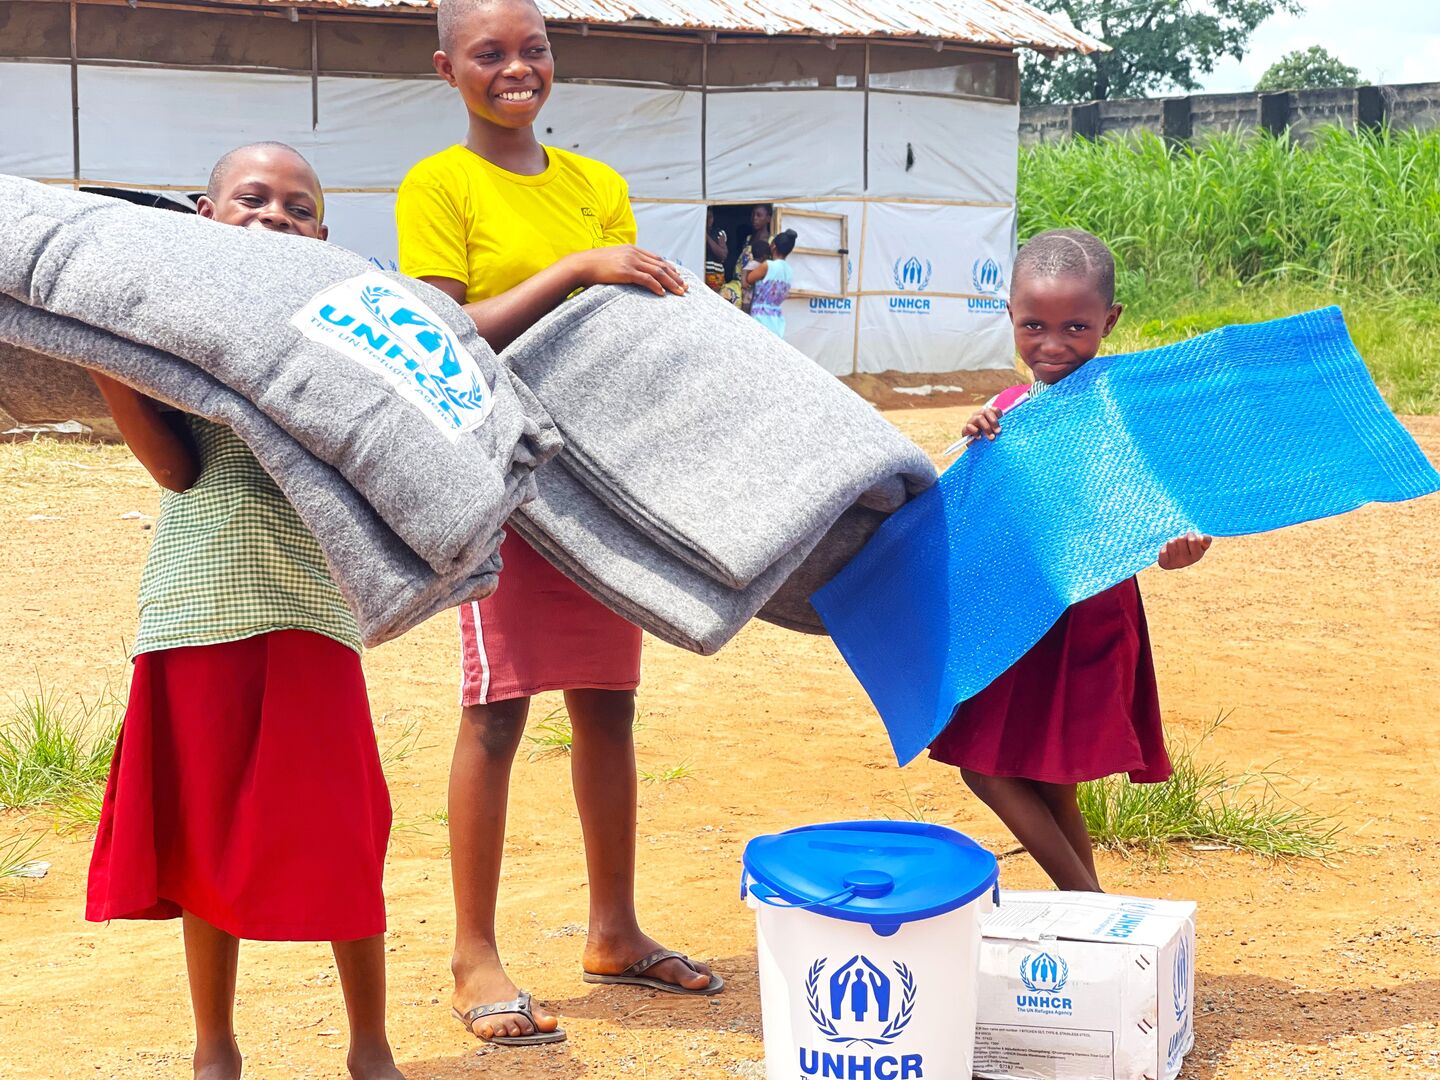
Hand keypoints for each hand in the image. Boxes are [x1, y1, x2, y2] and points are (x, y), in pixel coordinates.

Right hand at [565, 246, 686, 296]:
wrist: (581, 265)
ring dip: (671, 283)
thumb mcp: (613, 260)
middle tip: (685, 287)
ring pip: (658, 271)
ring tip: (680, 292)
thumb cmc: (594, 266)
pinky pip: (646, 279)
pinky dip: (656, 286)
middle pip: (661, 264)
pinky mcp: (625, 271)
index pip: (656, 258)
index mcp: (632, 249)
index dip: (670, 267)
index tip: (679, 276)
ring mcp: (630, 261)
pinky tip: (662, 294)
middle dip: (675, 276)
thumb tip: (632, 273)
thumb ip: (625, 263)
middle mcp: (634, 253)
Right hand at [963, 406, 1002, 441]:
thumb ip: (998, 428)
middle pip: (986, 411)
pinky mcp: (965, 429)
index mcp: (988, 414)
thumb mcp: (995, 433)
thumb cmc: (988, 439)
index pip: (995, 410)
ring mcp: (971, 421)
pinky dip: (976, 432)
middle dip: (994, 422)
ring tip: (991, 437)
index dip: (999, 416)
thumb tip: (1003, 428)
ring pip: (979, 418)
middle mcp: (979, 415)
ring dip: (986, 427)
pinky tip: (979, 438)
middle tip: (998, 432)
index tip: (1002, 425)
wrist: (977, 449)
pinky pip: (969, 426)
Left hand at [1158, 533, 1211, 569]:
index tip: (1190, 538)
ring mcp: (1176, 563)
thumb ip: (1205, 539)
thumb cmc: (1189, 545)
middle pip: (1181, 539)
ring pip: (1171, 543)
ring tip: (1175, 547)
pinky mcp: (1165, 564)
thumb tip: (1201, 539)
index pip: (1193, 540)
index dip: (1191, 535)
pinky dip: (1164, 548)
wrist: (1176, 556)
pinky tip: (1168, 552)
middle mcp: (1188, 561)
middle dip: (1181, 537)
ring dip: (1172, 541)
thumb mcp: (1200, 541)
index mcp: (1198, 555)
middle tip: (1182, 543)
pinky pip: (1163, 551)